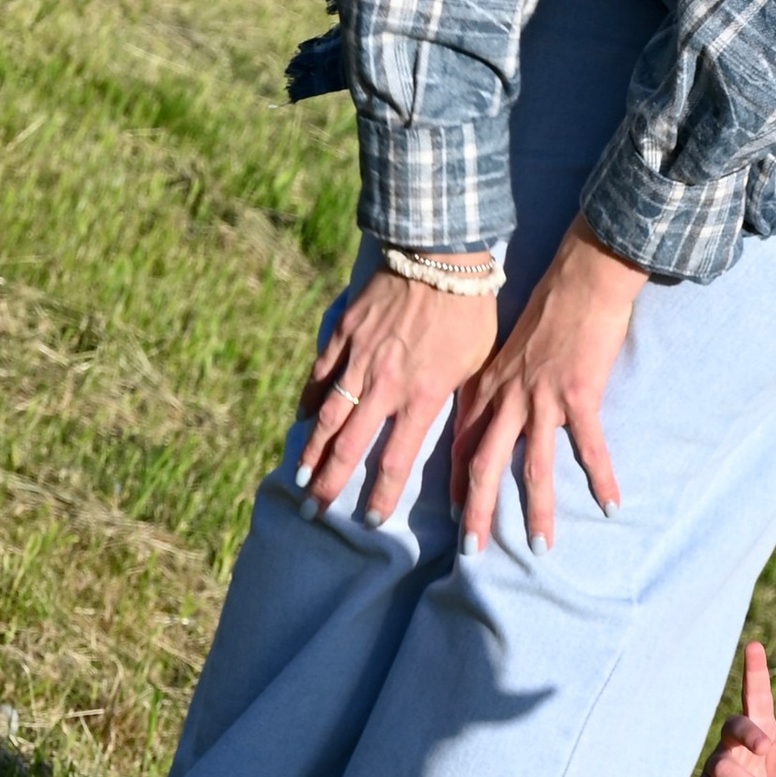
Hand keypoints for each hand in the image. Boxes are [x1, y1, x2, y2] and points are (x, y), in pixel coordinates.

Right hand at [297, 258, 500, 517]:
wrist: (442, 255)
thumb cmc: (470, 312)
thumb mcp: (477, 366)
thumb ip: (460, 405)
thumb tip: (463, 443)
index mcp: (422, 396)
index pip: (396, 459)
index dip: (380, 494)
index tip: (367, 521)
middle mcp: (385, 384)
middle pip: (350, 446)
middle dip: (330, 483)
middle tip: (313, 511)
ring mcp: (359, 358)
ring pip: (328, 414)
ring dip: (311, 450)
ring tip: (299, 477)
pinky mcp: (345, 332)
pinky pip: (322, 373)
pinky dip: (310, 398)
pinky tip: (302, 420)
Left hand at [449, 219, 646, 551]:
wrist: (580, 279)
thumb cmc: (549, 309)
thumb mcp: (506, 347)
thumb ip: (498, 381)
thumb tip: (495, 409)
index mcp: (487, 386)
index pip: (463, 443)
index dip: (456, 481)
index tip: (454, 514)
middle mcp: (507, 397)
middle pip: (485, 465)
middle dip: (478, 512)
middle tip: (473, 551)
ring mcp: (541, 398)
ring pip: (534, 466)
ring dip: (537, 510)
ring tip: (540, 546)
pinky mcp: (578, 395)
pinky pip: (589, 446)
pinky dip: (601, 477)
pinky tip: (610, 504)